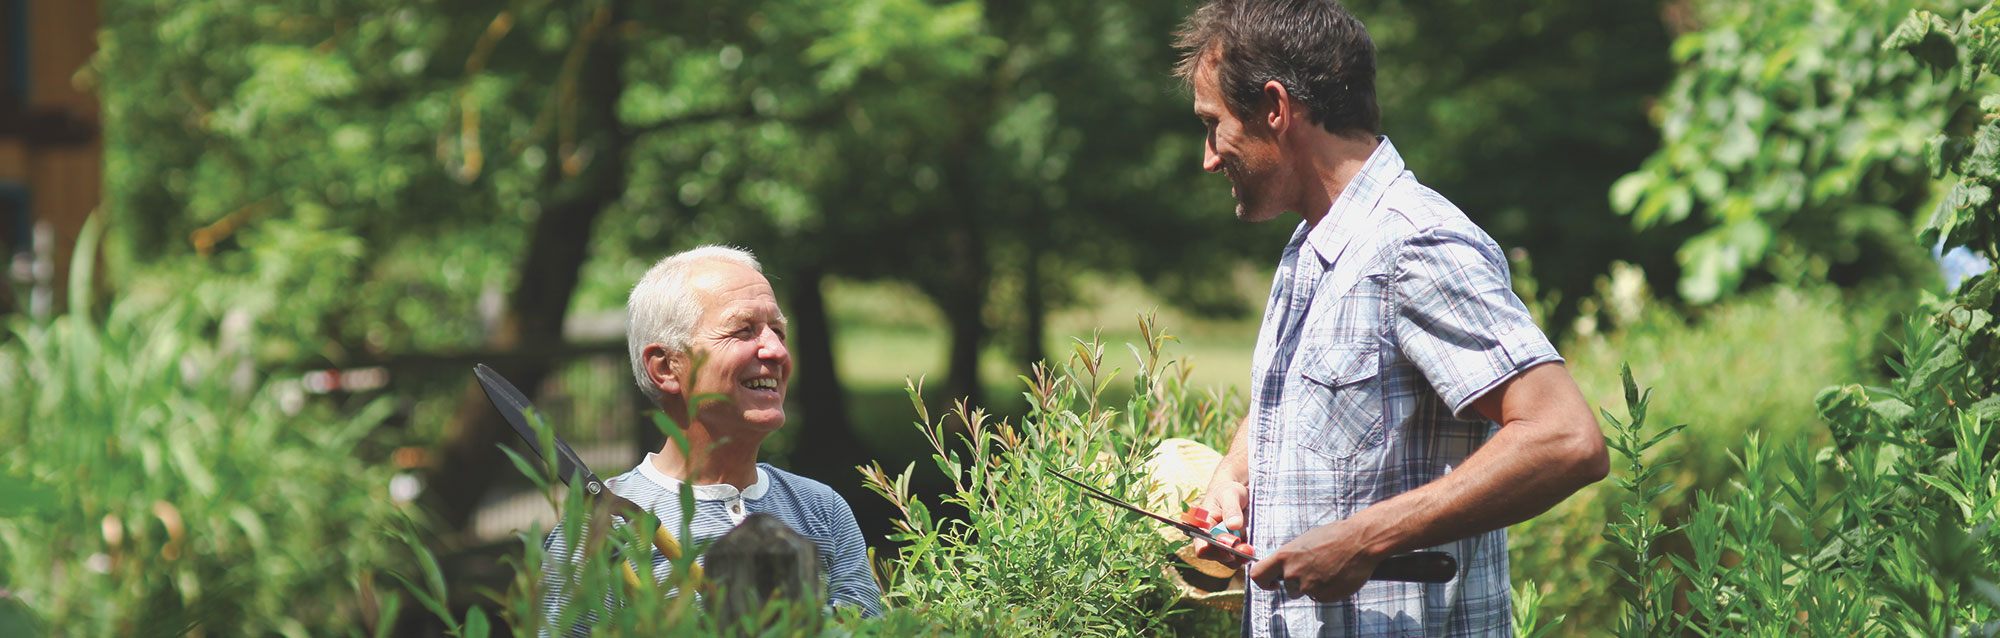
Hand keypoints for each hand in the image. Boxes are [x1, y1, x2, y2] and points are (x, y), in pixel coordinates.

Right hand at [1189, 476, 1248, 566]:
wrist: (1236, 493)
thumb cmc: (1227, 492)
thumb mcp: (1230, 494)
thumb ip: (1231, 509)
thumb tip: (1234, 525)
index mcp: (1201, 527)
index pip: (1202, 548)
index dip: (1216, 550)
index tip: (1232, 543)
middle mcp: (1208, 541)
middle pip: (1218, 557)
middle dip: (1233, 553)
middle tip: (1247, 545)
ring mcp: (1221, 547)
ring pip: (1230, 561)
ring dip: (1242, 555)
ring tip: (1250, 540)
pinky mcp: (1233, 550)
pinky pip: (1240, 559)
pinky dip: (1247, 554)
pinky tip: (1252, 542)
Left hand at [1247, 520, 1381, 601]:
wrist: (1360, 542)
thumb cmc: (1334, 536)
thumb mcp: (1304, 541)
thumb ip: (1290, 556)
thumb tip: (1282, 566)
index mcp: (1284, 556)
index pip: (1258, 575)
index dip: (1263, 582)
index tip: (1272, 583)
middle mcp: (1292, 573)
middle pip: (1286, 587)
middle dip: (1296, 583)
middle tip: (1313, 570)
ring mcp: (1308, 586)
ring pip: (1304, 592)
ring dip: (1313, 586)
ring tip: (1328, 569)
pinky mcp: (1324, 596)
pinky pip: (1320, 597)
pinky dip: (1327, 590)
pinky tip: (1336, 575)